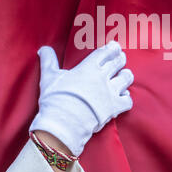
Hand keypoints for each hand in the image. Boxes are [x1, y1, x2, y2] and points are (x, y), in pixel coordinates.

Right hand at [29, 41, 133, 155]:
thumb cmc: (55, 99)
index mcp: (88, 67)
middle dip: (120, 59)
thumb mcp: (49, 77)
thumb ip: (48, 61)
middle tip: (120, 58)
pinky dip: (126, 98)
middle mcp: (102, 77)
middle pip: (118, 62)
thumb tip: (43, 49)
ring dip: (125, 76)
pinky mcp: (114, 108)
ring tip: (123, 75)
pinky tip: (122, 96)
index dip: (112, 48)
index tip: (114, 46)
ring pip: (126, 78)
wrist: (63, 124)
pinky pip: (128, 100)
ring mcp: (110, 92)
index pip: (106, 52)